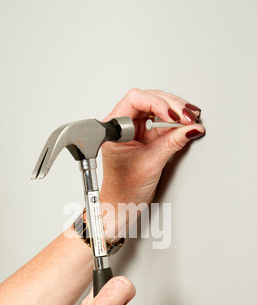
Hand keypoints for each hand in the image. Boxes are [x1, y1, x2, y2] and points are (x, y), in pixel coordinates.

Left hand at [100, 88, 204, 236]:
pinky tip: (187, 124)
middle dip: (171, 106)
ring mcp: (135, 129)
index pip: (136, 100)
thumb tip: (190, 129)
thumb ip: (171, 143)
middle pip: (149, 99)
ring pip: (157, 108)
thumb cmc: (124, 189)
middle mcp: (123, 125)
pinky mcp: (146, 135)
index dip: (157, 103)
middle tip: (188, 117)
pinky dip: (177, 122)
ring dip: (176, 111)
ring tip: (191, 119)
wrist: (123, 204)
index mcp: (114, 128)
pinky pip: (163, 121)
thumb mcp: (151, 164)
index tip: (173, 115)